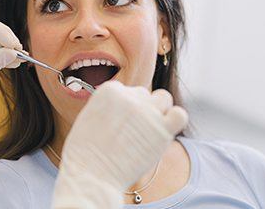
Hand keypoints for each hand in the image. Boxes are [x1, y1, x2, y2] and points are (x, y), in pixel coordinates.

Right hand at [52, 81, 187, 208]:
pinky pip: (179, 115)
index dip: (124, 108)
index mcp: (109, 90)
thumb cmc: (85, 153)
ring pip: (164, 98)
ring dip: (159, 110)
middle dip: (140, 110)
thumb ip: (107, 106)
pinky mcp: (163, 130)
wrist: (91, 175)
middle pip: (143, 94)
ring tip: (149, 130)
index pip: (126, 90)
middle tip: (132, 132)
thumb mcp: (88, 117)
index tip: (119, 123)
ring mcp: (147, 112)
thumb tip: (122, 106)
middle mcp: (130, 97)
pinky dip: (174, 120)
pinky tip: (164, 132)